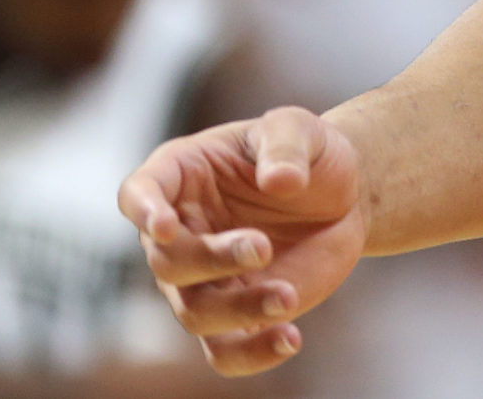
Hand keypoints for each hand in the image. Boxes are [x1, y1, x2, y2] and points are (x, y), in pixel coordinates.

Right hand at [119, 106, 366, 376]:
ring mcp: (203, 280)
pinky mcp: (235, 316)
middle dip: (211, 259)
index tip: (163, 227)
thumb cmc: (308, 154)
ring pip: (194, 313)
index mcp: (181, 176)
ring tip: (288, 297)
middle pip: (168, 262)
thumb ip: (287, 144)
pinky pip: (225, 352)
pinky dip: (252, 354)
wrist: (343, 197)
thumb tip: (279, 181)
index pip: (139, 194)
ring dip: (237, 309)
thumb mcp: (301, 128)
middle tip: (263, 246)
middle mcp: (180, 234)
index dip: (144, 212)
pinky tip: (289, 338)